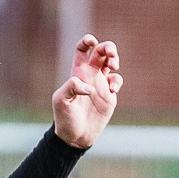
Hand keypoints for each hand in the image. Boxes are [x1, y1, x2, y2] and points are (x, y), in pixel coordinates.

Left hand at [51, 35, 122, 149]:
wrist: (75, 137)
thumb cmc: (64, 118)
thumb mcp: (61, 101)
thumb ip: (71, 87)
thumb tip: (88, 86)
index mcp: (77, 72)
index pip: (82, 50)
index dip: (87, 41)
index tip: (92, 41)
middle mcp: (90, 75)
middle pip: (101, 52)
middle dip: (108, 47)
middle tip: (110, 54)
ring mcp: (101, 84)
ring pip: (111, 63)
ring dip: (115, 59)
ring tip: (113, 66)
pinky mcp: (109, 96)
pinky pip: (117, 81)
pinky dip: (117, 81)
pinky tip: (112, 90)